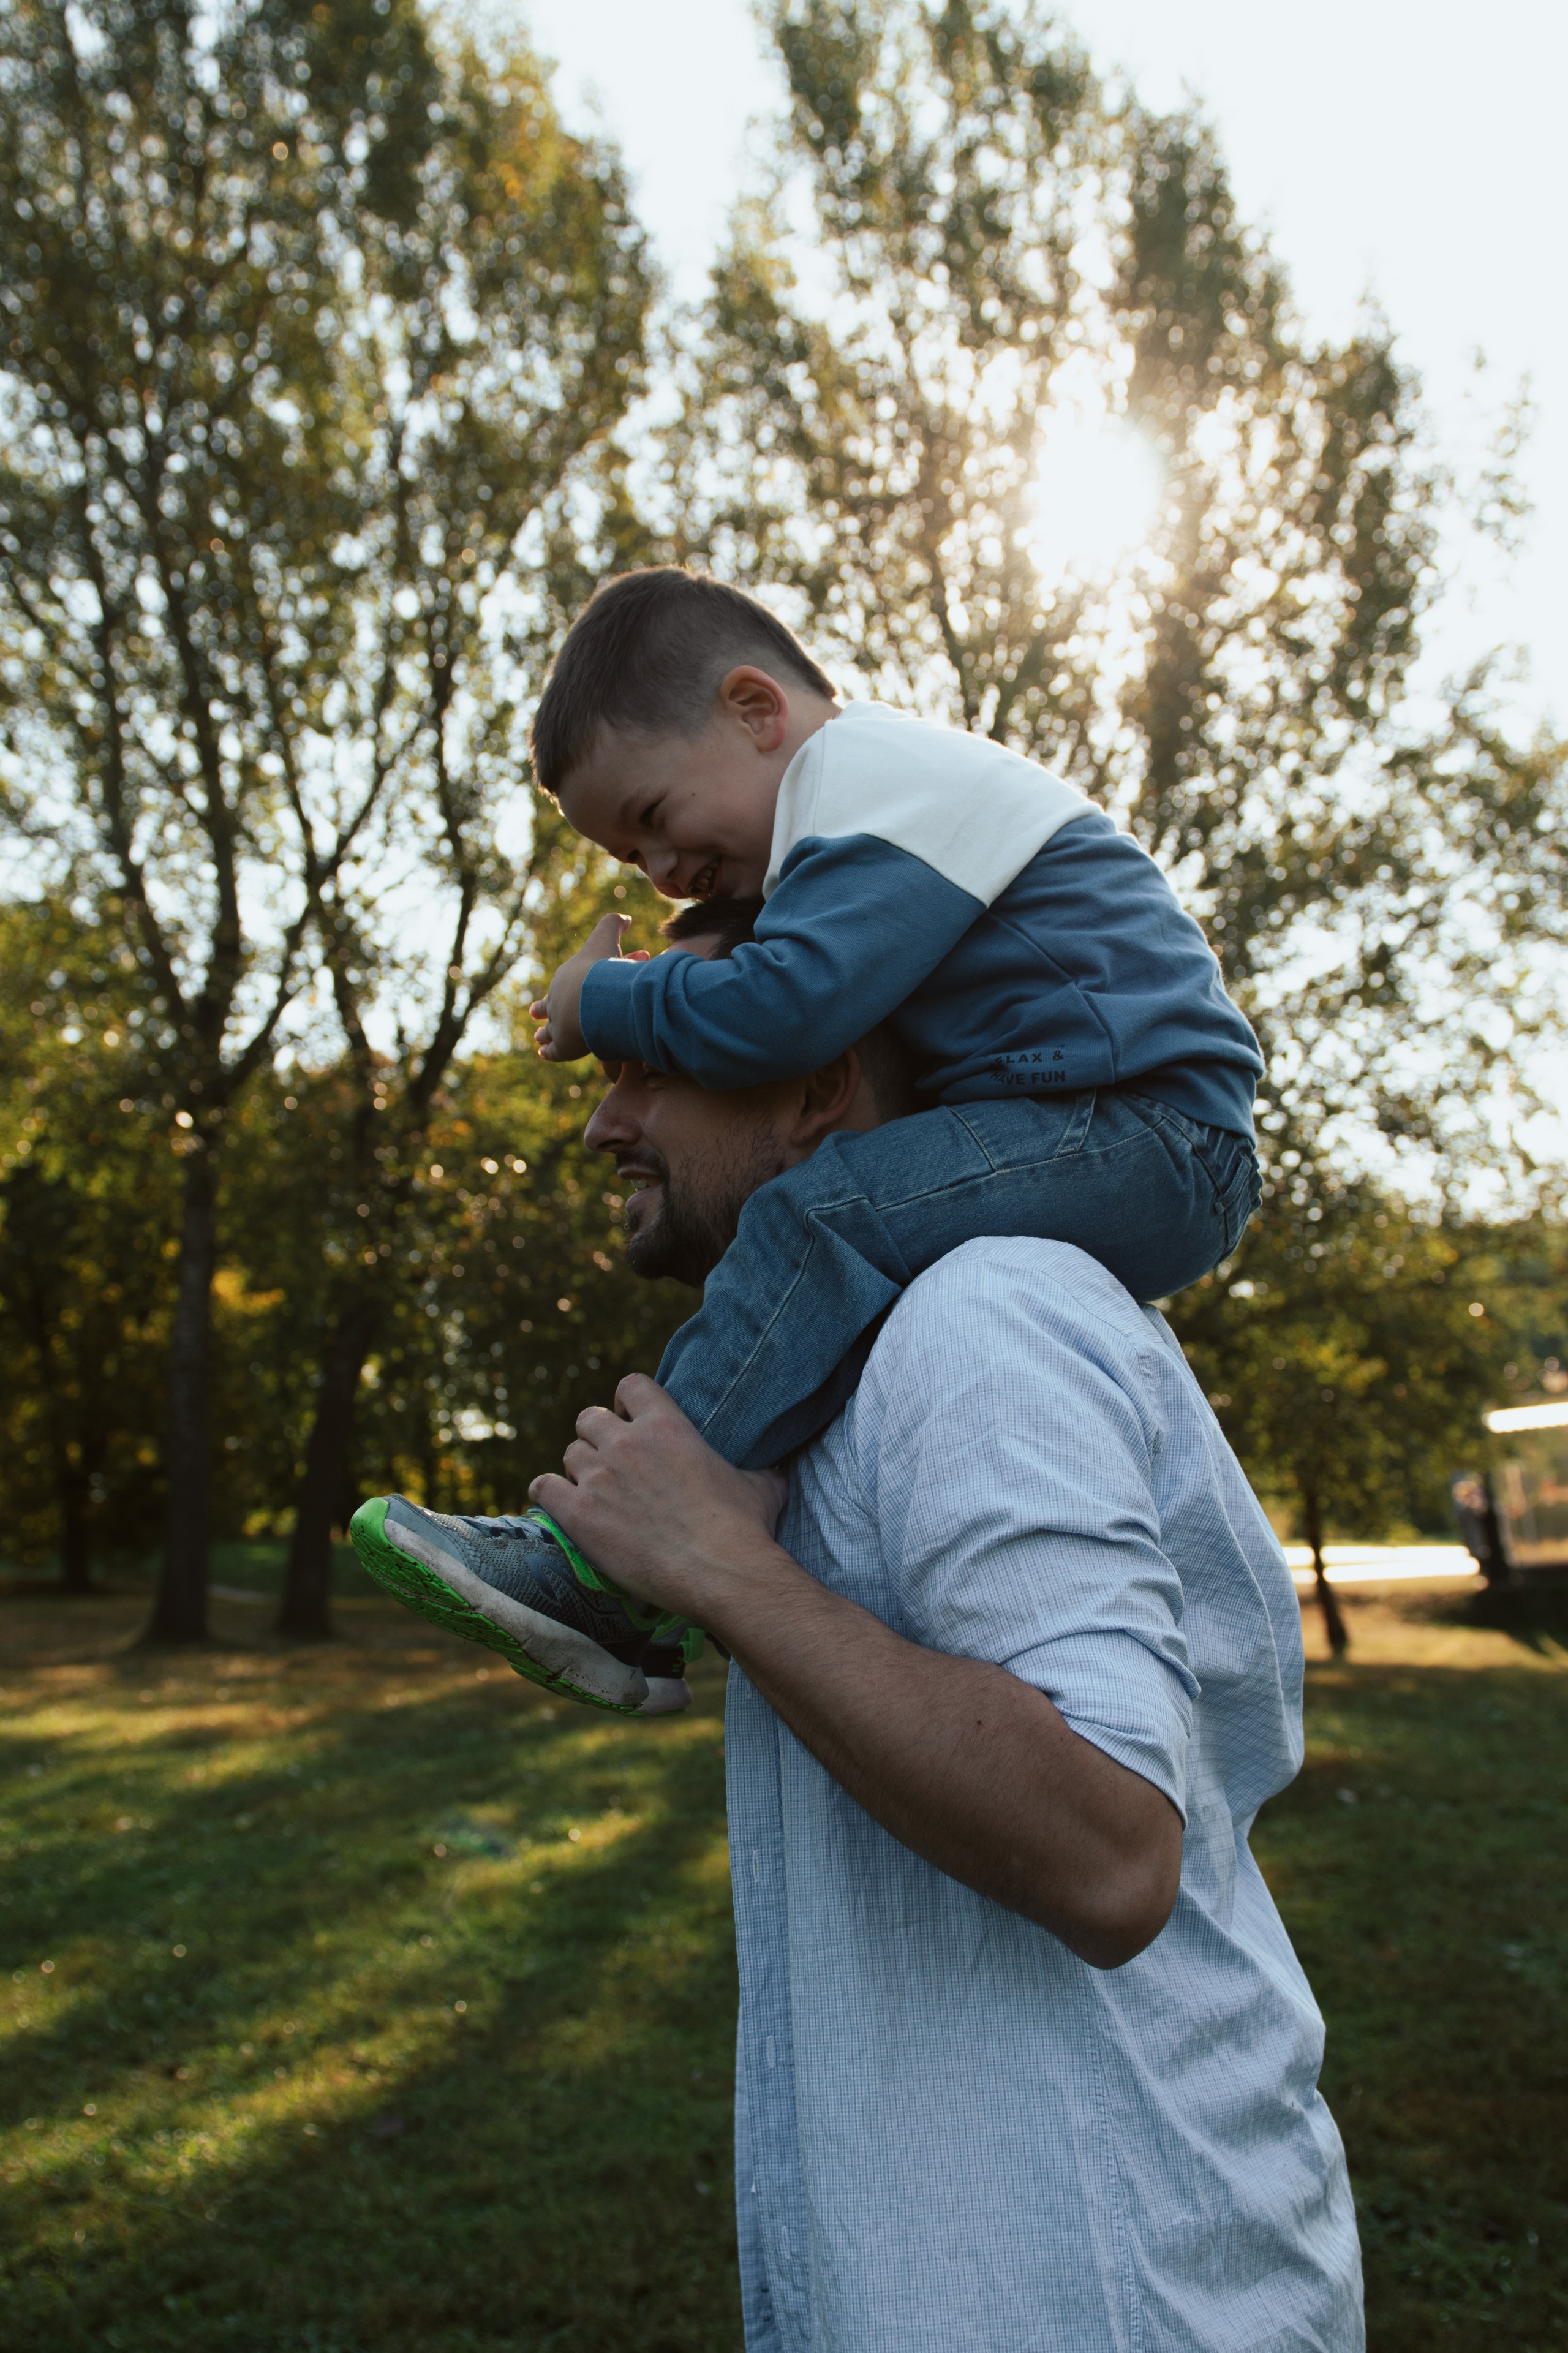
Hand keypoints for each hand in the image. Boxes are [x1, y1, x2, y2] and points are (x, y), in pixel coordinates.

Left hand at [528, 1376, 785, 1619]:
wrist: (722, 1573)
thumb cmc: (744, 1528)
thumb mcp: (763, 1484)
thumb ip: (763, 1466)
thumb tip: (783, 1463)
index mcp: (668, 1425)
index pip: (630, 1385)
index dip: (627, 1402)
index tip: (631, 1420)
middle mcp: (626, 1444)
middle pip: (589, 1418)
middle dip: (597, 1437)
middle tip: (611, 1464)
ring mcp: (599, 1478)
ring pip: (569, 1453)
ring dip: (578, 1469)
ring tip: (593, 1491)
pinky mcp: (579, 1514)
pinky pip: (542, 1487)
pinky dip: (548, 1494)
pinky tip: (561, 1505)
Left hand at [530, 913, 647, 1061]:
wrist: (595, 1001)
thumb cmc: (601, 970)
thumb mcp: (605, 939)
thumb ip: (613, 925)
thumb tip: (625, 918)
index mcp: (564, 979)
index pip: (566, 980)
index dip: (571, 981)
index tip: (571, 985)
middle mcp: (556, 1002)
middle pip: (548, 1006)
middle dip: (542, 1008)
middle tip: (534, 1012)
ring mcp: (558, 1026)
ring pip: (548, 1030)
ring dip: (544, 1034)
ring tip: (538, 1038)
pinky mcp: (564, 1047)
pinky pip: (554, 1051)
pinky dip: (549, 1052)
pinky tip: (543, 1053)